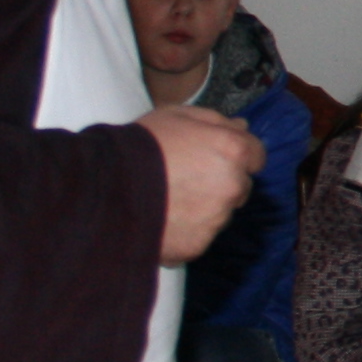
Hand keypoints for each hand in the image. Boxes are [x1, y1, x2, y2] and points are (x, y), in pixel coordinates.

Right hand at [143, 104, 264, 263]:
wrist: (105, 186)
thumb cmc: (141, 145)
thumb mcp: (178, 116)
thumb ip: (216, 121)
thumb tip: (242, 126)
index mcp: (233, 151)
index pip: (256, 156)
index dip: (235, 155)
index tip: (214, 157)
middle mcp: (232, 186)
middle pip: (240, 187)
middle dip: (221, 182)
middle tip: (186, 177)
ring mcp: (216, 219)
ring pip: (220, 214)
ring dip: (204, 208)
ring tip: (168, 198)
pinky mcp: (197, 245)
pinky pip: (199, 237)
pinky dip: (186, 231)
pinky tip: (162, 217)